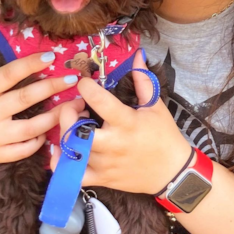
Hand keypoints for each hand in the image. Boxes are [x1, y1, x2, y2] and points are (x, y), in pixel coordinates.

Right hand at [0, 52, 85, 163]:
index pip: (9, 74)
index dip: (30, 64)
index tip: (51, 56)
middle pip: (26, 99)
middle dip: (53, 87)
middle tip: (74, 78)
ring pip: (31, 128)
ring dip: (56, 116)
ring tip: (75, 106)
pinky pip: (25, 149)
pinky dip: (40, 140)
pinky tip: (50, 130)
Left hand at [53, 50, 190, 194]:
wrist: (172, 173)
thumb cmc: (164, 136)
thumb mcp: (155, 106)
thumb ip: (142, 79)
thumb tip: (137, 55)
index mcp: (126, 122)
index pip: (99, 101)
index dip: (86, 87)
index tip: (84, 82)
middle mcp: (112, 144)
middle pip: (75, 129)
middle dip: (68, 113)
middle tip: (76, 106)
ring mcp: (105, 164)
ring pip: (71, 150)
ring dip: (66, 133)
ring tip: (74, 125)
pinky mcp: (101, 179)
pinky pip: (71, 174)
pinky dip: (61, 162)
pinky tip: (63, 150)